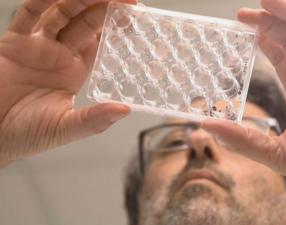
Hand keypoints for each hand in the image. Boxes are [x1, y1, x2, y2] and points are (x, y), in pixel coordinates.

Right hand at [0, 0, 136, 165]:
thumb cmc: (24, 134)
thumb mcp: (65, 128)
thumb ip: (93, 119)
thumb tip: (124, 110)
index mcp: (74, 71)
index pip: (100, 43)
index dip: (115, 28)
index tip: (133, 16)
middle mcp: (58, 55)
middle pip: (84, 23)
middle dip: (103, 8)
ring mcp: (37, 46)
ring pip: (60, 14)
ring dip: (80, 1)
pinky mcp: (14, 41)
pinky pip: (28, 15)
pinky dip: (42, 1)